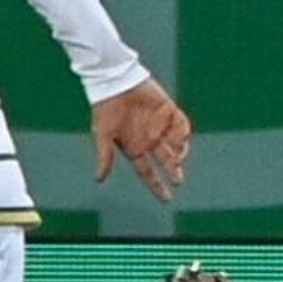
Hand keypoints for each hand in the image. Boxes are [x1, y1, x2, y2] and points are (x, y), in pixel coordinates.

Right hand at [91, 78, 190, 202]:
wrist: (114, 83)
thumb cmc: (105, 110)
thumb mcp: (103, 135)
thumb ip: (105, 157)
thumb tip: (99, 179)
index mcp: (135, 148)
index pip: (148, 171)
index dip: (157, 185)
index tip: (167, 198)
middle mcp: (150, 140)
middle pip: (166, 161)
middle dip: (173, 172)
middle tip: (178, 180)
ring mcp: (161, 126)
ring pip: (176, 145)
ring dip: (179, 153)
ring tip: (177, 158)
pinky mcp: (169, 111)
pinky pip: (181, 124)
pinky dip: (183, 132)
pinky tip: (180, 138)